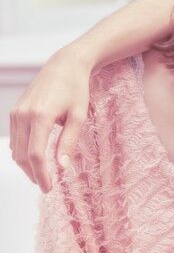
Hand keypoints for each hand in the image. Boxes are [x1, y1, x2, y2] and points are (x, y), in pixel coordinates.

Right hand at [9, 47, 91, 192]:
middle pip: (22, 154)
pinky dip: (22, 151)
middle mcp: (23, 114)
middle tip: (46, 185)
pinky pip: (15, 138)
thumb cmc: (76, 89)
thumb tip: (62, 166)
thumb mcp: (79, 116)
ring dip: (26, 164)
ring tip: (42, 175)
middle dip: (33, 173)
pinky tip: (35, 158)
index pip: (36, 154)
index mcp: (40, 116)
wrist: (65, 65)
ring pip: (15, 148)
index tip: (49, 187)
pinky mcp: (15, 110)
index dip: (41, 174)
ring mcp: (16, 112)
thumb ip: (69, 142)